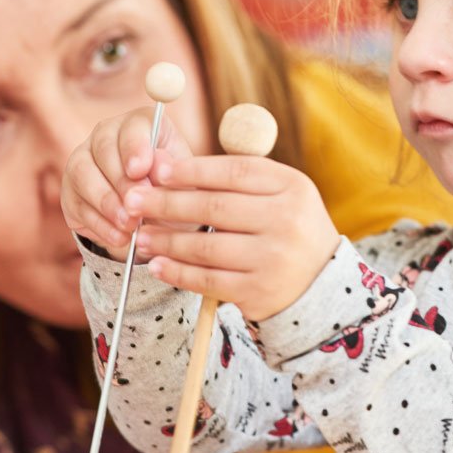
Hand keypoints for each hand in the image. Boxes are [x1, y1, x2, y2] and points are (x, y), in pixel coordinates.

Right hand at [61, 107, 193, 259]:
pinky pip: (77, 203)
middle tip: (137, 207)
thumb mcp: (182, 184)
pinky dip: (99, 224)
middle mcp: (107, 135)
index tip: (140, 170)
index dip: (134, 147)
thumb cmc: (173, 192)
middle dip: (120, 181)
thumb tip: (159, 165)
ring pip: (83, 173)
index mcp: (141, 124)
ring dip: (107, 203)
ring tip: (129, 226)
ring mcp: (83, 160)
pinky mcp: (70, 190)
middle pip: (103, 147)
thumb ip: (172, 174)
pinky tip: (119, 237)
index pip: (133, 125)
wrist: (157, 220)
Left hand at [124, 155, 340, 320]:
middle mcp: (286, 220)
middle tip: (133, 201)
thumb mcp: (277, 193)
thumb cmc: (286, 228)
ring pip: (206, 246)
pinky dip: (178, 273)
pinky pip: (208, 280)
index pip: (233, 172)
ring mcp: (273, 258)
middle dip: (167, 204)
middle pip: (215, 207)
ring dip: (166, 241)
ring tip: (141, 236)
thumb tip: (163, 161)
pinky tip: (157, 265)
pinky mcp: (259, 291)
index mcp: (292, 186)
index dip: (191, 170)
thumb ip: (231, 176)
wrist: (319, 284)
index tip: (157, 170)